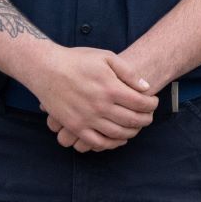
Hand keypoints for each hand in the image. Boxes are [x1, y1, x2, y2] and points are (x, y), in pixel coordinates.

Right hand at [31, 47, 157, 151]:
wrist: (46, 68)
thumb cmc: (77, 60)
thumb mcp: (107, 57)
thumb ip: (129, 73)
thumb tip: (146, 87)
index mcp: (111, 88)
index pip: (141, 103)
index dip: (152, 104)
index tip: (154, 102)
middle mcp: (100, 106)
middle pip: (133, 120)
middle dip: (146, 120)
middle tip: (149, 116)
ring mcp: (87, 119)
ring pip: (117, 134)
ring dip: (132, 132)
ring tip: (136, 127)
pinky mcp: (74, 126)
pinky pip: (96, 142)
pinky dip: (111, 144)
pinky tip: (118, 139)